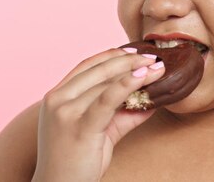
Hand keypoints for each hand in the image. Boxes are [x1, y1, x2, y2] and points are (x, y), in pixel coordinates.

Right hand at [32, 48, 164, 181]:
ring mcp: (65, 112)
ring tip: (157, 68)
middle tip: (154, 57)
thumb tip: (152, 99)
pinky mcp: (79, 126)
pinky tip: (143, 77)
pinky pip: (107, 99)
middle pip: (98, 69)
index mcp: (56, 96)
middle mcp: (57, 99)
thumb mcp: (101, 131)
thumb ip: (123, 113)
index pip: (87, 65)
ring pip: (105, 82)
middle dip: (129, 60)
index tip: (135, 51)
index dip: (113, 55)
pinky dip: (127, 85)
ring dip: (135, 71)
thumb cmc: (77, 162)